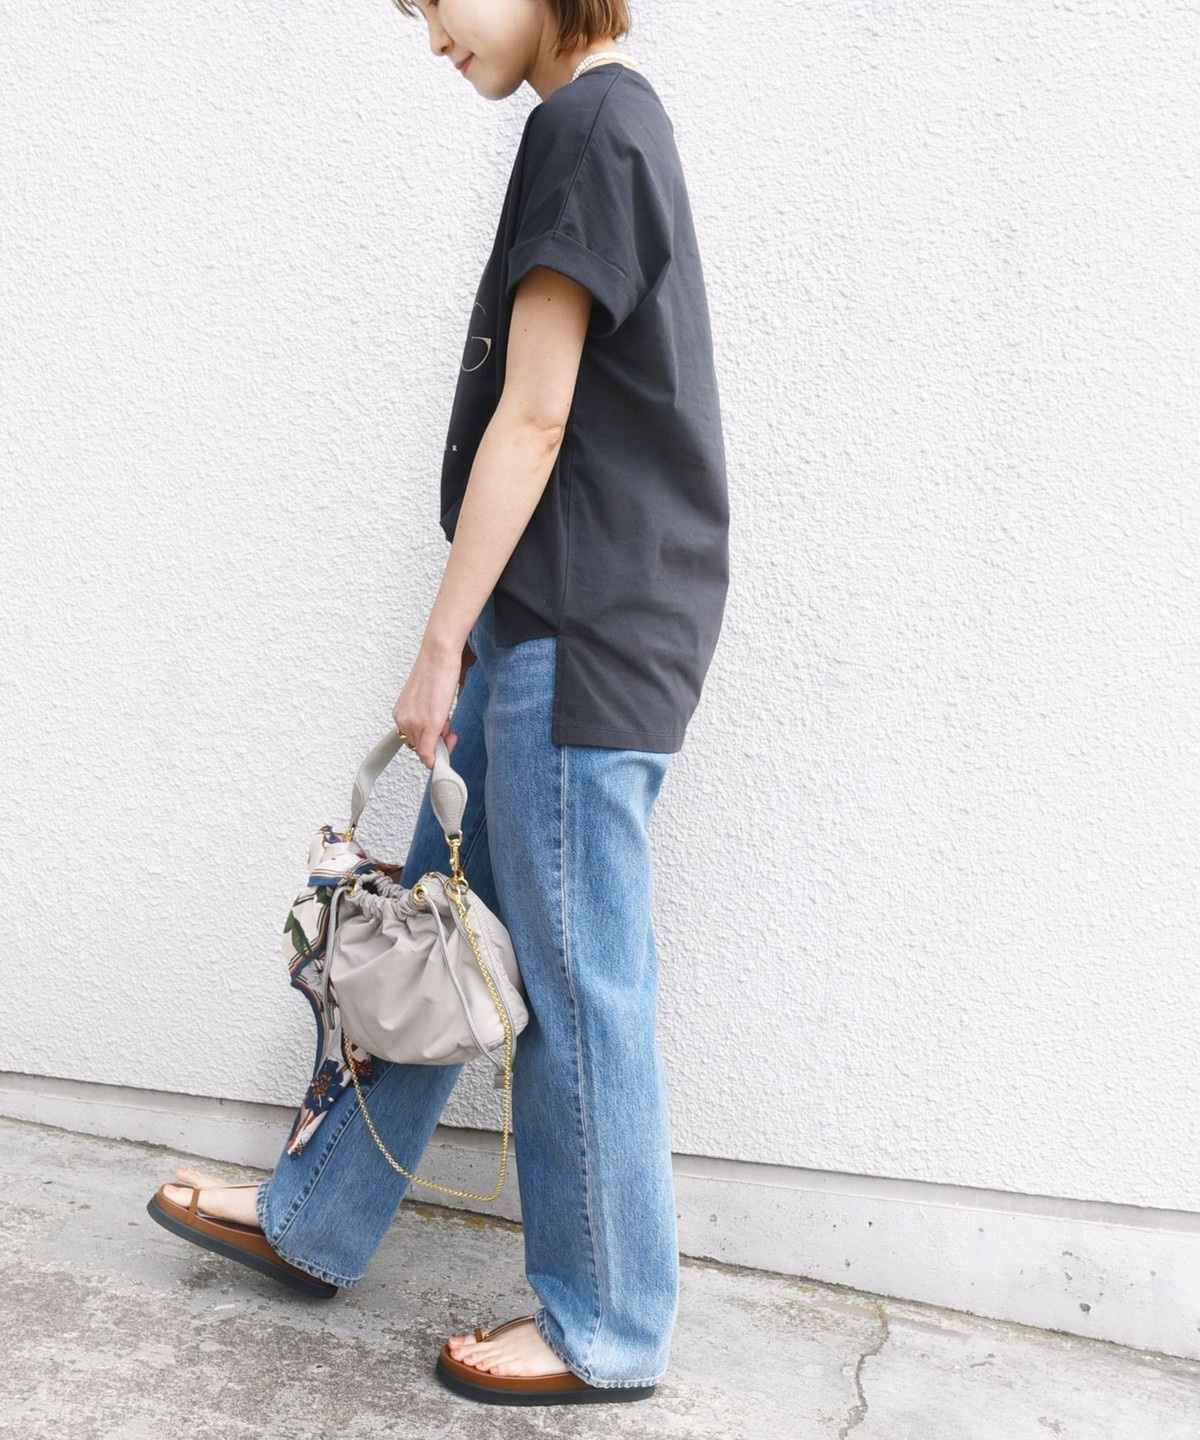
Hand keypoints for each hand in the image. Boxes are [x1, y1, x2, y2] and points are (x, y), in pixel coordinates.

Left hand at [392, 638, 472, 769]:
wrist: (439, 654)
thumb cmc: (436, 670)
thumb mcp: (428, 699)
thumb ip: (428, 718)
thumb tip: (437, 737)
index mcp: (401, 713)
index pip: (413, 740)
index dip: (430, 741)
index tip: (443, 735)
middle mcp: (403, 719)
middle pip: (419, 747)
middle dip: (436, 742)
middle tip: (449, 729)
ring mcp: (414, 722)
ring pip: (426, 750)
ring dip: (441, 743)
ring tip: (448, 722)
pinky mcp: (429, 723)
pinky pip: (428, 754)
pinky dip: (437, 759)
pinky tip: (448, 748)